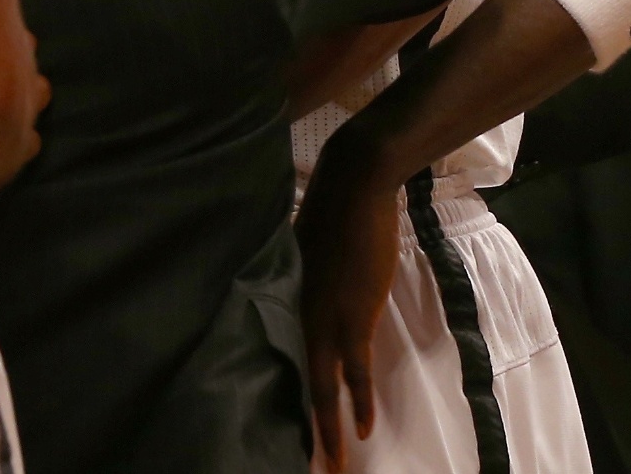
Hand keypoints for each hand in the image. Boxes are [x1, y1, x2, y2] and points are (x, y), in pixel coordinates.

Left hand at [295, 134, 400, 472]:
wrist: (354, 185)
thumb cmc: (332, 207)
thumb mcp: (302, 248)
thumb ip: (300, 277)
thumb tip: (302, 290)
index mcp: (283, 297)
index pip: (275, 356)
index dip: (277, 394)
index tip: (271, 424)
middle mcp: (296, 314)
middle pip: (296, 383)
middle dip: (302, 426)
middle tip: (304, 464)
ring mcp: (323, 319)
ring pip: (322, 389)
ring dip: (328, 430)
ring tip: (331, 465)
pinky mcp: (353, 317)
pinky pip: (354, 373)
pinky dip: (357, 404)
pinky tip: (359, 433)